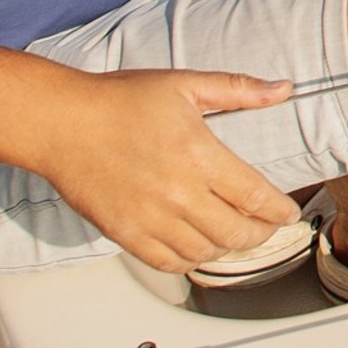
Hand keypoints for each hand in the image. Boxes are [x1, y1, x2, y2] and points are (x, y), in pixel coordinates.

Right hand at [51, 71, 299, 274]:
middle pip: (236, 232)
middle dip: (261, 234)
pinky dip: (189, 260)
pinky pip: (167, 263)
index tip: (287, 213)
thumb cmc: (119, 100)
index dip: (278, 211)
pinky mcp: (123, 233)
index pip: (254, 197)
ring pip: (204, 252)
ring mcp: (149, 218)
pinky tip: (197, 247)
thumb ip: (239, 89)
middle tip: (267, 227)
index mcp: (198, 156)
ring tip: (233, 235)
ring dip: (226, 248)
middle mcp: (177, 193)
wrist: (60, 123)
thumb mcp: (186, 84)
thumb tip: (283, 88)